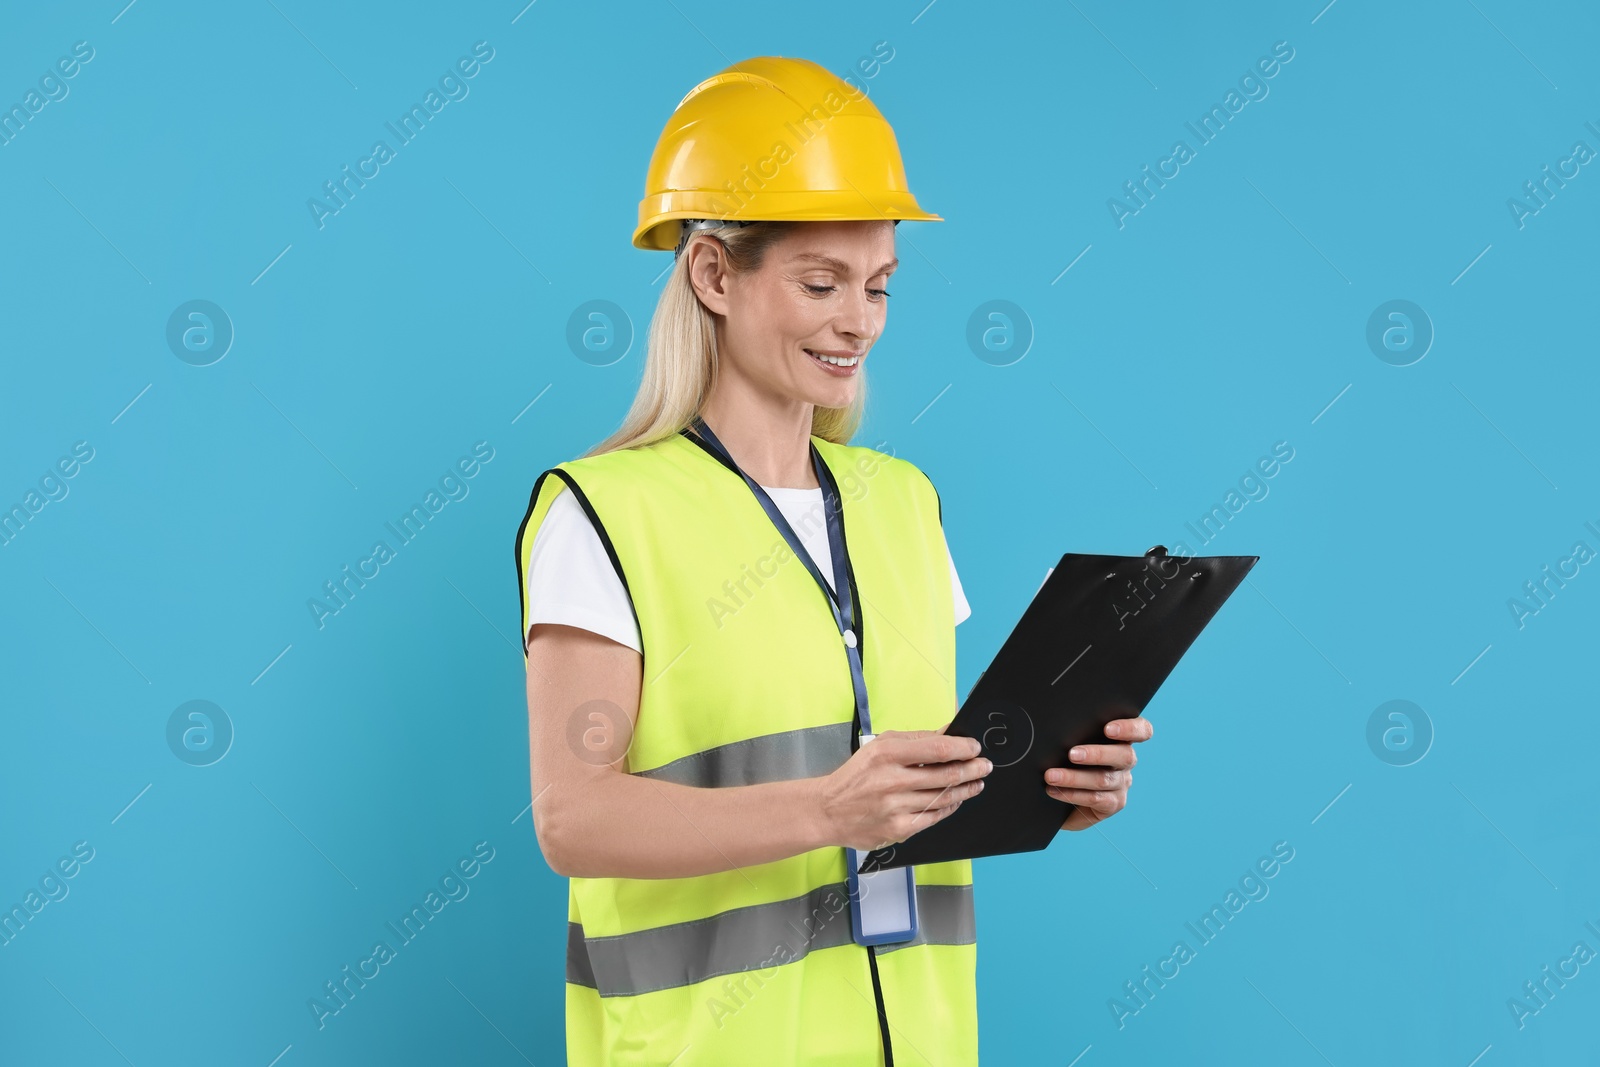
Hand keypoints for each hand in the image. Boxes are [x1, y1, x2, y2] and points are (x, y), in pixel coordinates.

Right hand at [817, 729, 992, 851]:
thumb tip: (948, 733)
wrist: (828, 810)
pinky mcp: (898, 829)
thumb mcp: (879, 746)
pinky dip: (948, 808)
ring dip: (965, 790)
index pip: (936, 749)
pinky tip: (955, 800)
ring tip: (976, 783)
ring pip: (943, 798)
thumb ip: (915, 739)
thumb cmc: (855, 776)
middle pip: (945, 775)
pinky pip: (933, 817)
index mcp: (887, 754)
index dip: (962, 748)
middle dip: (972, 769)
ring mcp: (896, 808)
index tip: (974, 748)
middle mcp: (892, 781)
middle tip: (985, 766)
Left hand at [1043, 717, 1152, 831]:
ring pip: (1103, 779)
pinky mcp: (1113, 804)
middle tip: (1072, 754)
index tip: (1108, 729)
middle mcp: (1125, 761)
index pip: (1141, 730)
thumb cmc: (1062, 760)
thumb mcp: (1068, 743)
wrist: (1056, 797)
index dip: (1130, 728)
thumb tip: (1057, 727)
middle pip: (1124, 755)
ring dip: (1074, 777)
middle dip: (1097, 754)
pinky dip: (1072, 794)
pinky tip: (1054, 790)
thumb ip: (1073, 733)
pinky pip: (1096, 799)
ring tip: (1051, 775)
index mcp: (1120, 739)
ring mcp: (1121, 784)